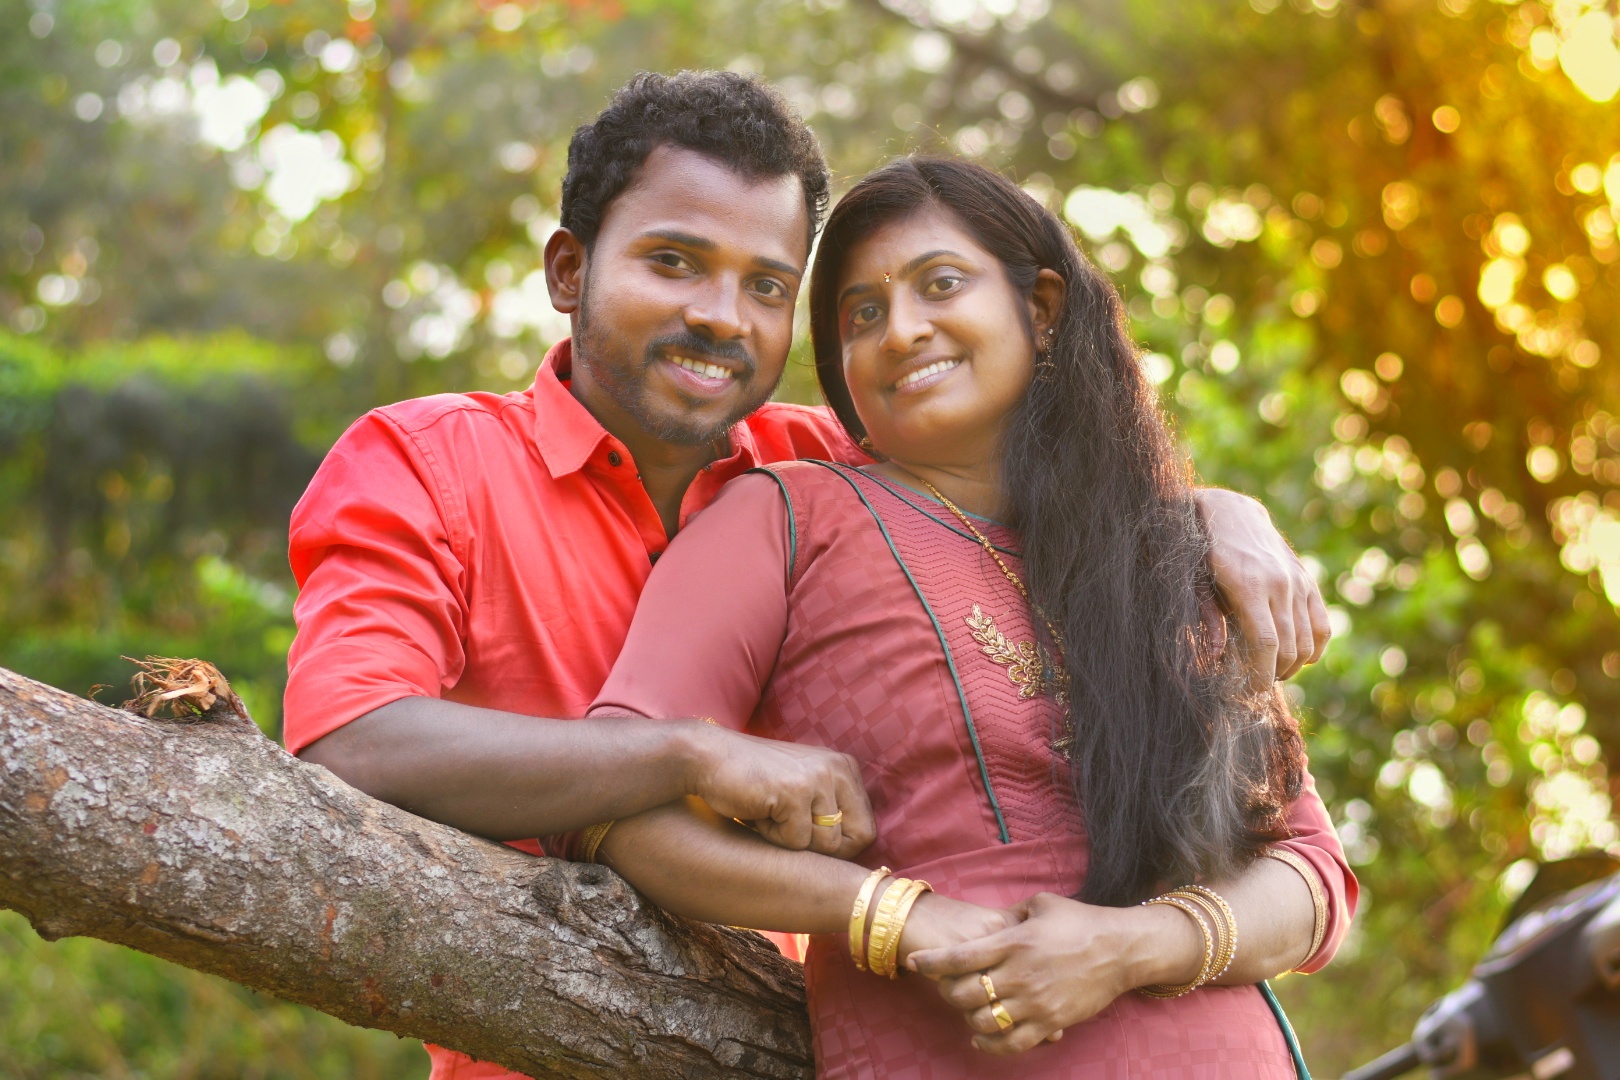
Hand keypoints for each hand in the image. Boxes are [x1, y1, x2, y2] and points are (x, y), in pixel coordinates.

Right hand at [684, 723, 874, 858]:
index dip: (838, 847)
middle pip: (852, 841)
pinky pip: (796, 842)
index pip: (866, 830)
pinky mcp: (795, 792)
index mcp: (844, 767)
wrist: (708, 757)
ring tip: (770, 813)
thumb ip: (828, 810)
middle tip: (786, 825)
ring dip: (792, 840)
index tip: (807, 837)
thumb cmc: (753, 780)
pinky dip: (772, 836)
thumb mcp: (801, 787)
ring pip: (824, 845)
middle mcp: (838, 769)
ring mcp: (818, 779)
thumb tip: (853, 853)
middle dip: (817, 848)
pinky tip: (758, 810)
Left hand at [907, 892, 1200, 1055]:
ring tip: (968, 1010)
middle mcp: (1019, 974)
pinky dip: (990, 1045)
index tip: (916, 963)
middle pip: (965, 994)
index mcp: (1013, 942)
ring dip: (969, 1018)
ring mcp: (1035, 1001)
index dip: (931, 962)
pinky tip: (981, 1038)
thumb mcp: (1041, 904)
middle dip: (948, 992)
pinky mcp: (1051, 1021)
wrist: (1120, 948)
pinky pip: (1012, 1043)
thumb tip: (990, 921)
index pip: (959, 957)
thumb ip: (1010, 914)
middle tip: (948, 987)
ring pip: (984, 1021)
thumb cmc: (1080, 921)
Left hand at [1195, 488, 1330, 684]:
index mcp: (1248, 586)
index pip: (1266, 644)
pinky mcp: (1307, 579)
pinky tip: (1298, 658)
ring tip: (1273, 672)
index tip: (1252, 692)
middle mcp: (1279, 584)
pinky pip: (1321, 625)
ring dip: (1293, 666)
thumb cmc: (1202, 551)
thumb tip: (1215, 657)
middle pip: (1288, 648)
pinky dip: (1313, 648)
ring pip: (1307, 641)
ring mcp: (1297, 581)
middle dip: (1274, 674)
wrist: (1229, 512)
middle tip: (1257, 684)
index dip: (1262, 675)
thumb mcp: (1195, 582)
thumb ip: (1207, 618)